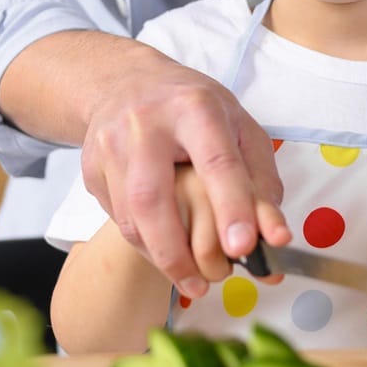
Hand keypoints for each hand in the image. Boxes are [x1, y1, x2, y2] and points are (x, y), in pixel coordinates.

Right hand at [72, 36, 290, 293]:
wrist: (127, 80)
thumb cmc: (195, 108)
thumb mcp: (239, 126)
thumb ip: (262, 179)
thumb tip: (276, 236)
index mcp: (194, 107)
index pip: (216, 162)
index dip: (231, 206)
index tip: (245, 246)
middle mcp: (146, 124)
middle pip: (153, 198)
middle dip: (177, 251)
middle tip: (203, 286)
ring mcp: (109, 145)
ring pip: (129, 216)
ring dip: (160, 256)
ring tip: (190, 280)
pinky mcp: (90, 166)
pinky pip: (117, 217)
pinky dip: (143, 243)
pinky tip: (165, 250)